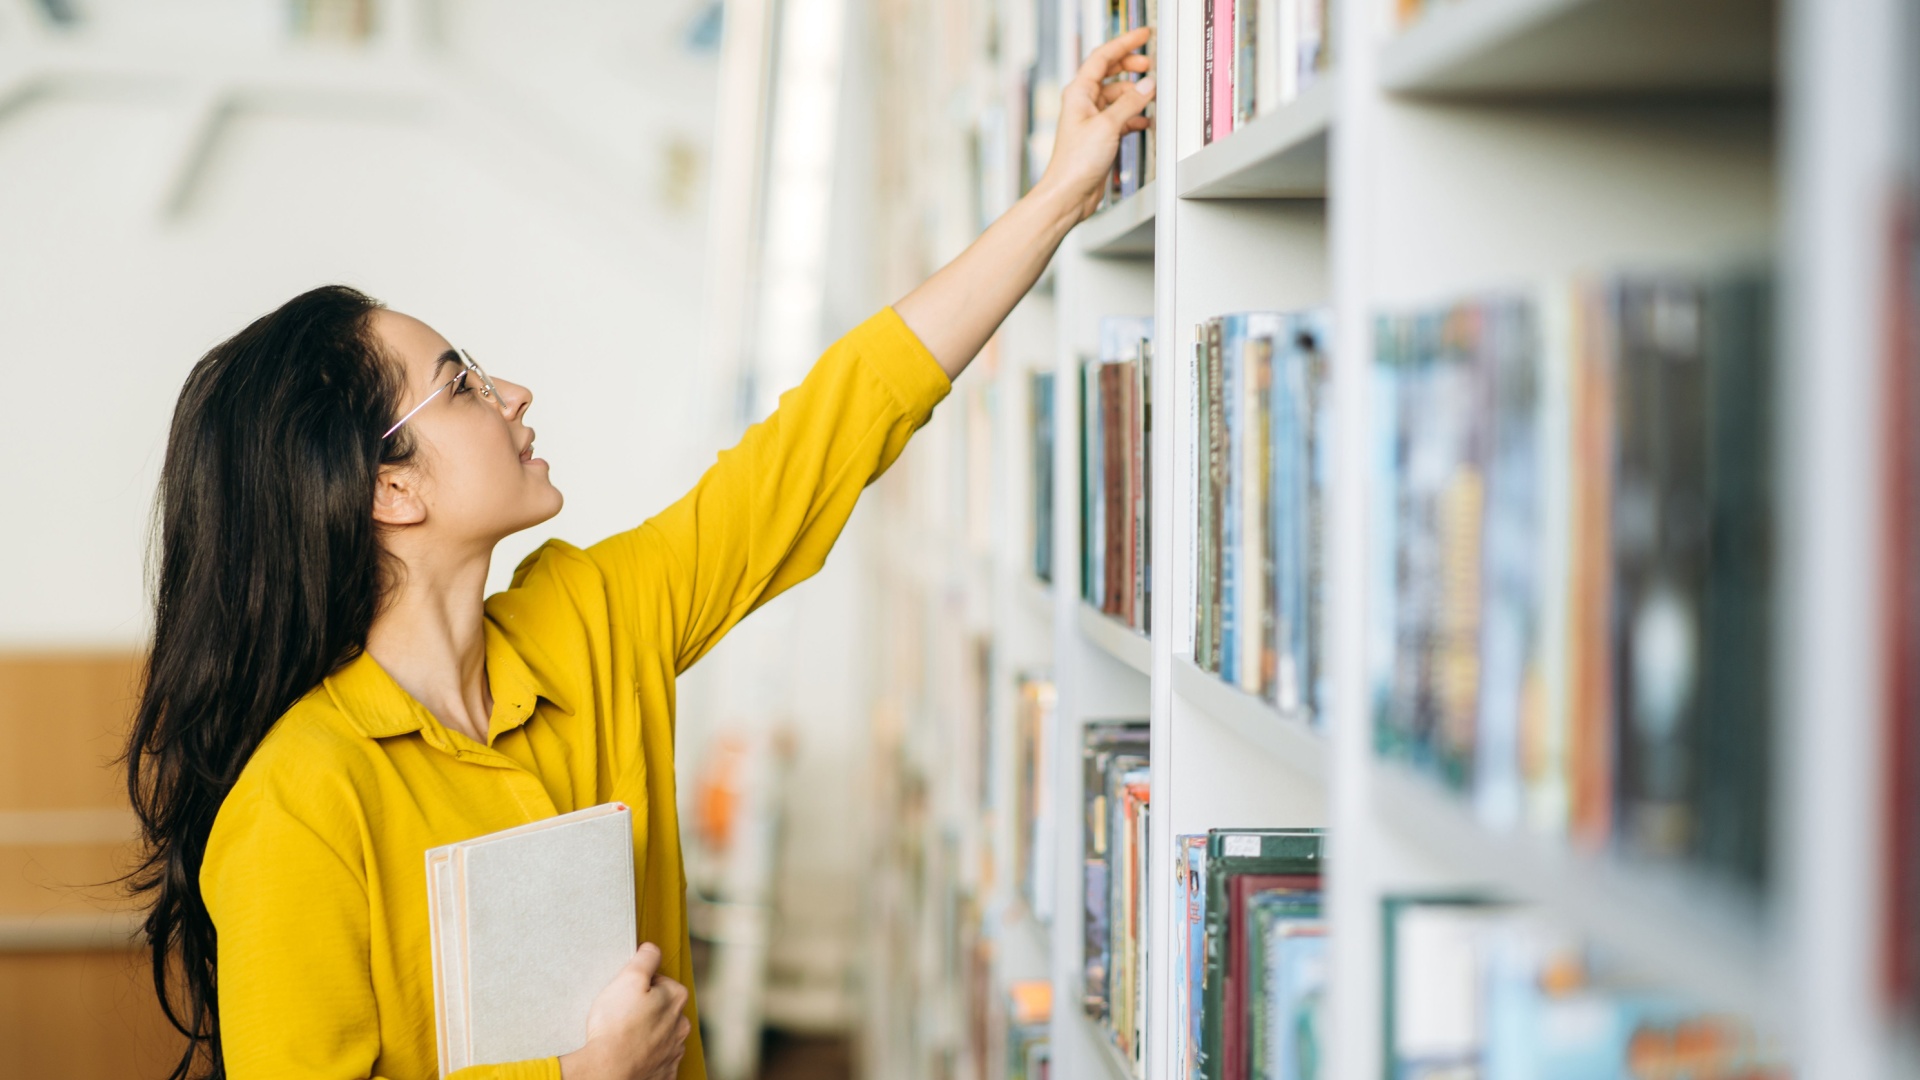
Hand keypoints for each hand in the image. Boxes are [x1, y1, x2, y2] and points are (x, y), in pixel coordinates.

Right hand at [560, 943, 692, 1079]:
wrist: (608, 1070)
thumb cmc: (616, 1025)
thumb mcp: (629, 978)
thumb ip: (645, 959)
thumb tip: (651, 949)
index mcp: (676, 999)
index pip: (660, 981)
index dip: (640, 984)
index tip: (626, 993)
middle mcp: (680, 1026)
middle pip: (662, 1008)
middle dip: (646, 1009)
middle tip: (622, 1014)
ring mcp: (673, 1051)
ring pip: (661, 1035)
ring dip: (647, 1034)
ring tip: (624, 1036)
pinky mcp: (664, 1073)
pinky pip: (657, 1060)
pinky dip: (646, 1057)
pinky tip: (631, 1054)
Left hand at [1036, 27, 1155, 220]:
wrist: (1069, 193)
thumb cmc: (1075, 162)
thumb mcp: (1108, 126)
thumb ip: (1130, 103)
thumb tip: (1147, 85)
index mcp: (1079, 93)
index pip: (1102, 57)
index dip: (1123, 43)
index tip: (1142, 36)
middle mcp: (1084, 103)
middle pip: (1110, 73)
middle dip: (1130, 66)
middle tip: (1149, 64)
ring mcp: (1092, 120)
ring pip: (1117, 96)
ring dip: (1135, 94)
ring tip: (1152, 94)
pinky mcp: (1100, 136)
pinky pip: (1120, 117)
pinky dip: (1133, 116)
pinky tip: (1145, 120)